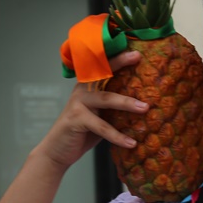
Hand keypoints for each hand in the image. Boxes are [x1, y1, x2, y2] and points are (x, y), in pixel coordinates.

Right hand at [36, 51, 147, 169]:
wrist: (57, 151)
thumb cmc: (82, 133)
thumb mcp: (100, 117)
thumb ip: (114, 108)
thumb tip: (143, 106)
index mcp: (88, 87)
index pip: (103, 68)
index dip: (118, 58)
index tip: (135, 51)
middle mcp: (82, 91)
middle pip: (102, 74)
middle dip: (120, 64)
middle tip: (138, 57)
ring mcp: (78, 104)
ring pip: (106, 99)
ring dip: (127, 103)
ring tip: (145, 108)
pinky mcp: (76, 120)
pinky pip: (102, 127)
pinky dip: (118, 136)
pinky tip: (131, 143)